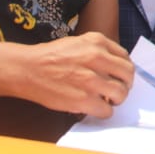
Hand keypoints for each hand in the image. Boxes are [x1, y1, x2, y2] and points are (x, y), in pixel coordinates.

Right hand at [19, 32, 133, 116]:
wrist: (26, 69)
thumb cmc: (50, 57)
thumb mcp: (77, 42)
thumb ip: (98, 51)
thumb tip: (116, 67)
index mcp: (97, 42)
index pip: (125, 58)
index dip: (123, 70)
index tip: (117, 77)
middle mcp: (97, 58)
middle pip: (128, 75)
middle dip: (124, 85)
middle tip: (115, 91)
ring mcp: (91, 79)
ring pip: (121, 94)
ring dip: (116, 100)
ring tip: (105, 100)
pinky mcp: (83, 99)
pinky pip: (107, 110)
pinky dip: (103, 112)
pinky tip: (93, 107)